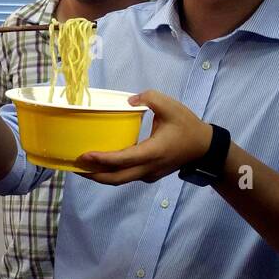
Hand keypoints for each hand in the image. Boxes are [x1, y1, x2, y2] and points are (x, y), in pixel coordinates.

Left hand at [75, 90, 213, 184]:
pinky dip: (112, 173)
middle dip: (93, 174)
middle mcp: (148, 167)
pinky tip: (101, 165)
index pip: (123, 159)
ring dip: (101, 176)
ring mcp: (149, 174)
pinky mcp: (149, 174)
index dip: (102, 160)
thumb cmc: (187, 126)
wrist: (204, 148)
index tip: (84, 156)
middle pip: (116, 178)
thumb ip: (149, 98)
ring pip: (121, 180)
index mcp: (152, 152)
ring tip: (82, 168)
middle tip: (74, 167)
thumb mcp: (171, 106)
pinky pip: (127, 177)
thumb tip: (129, 100)